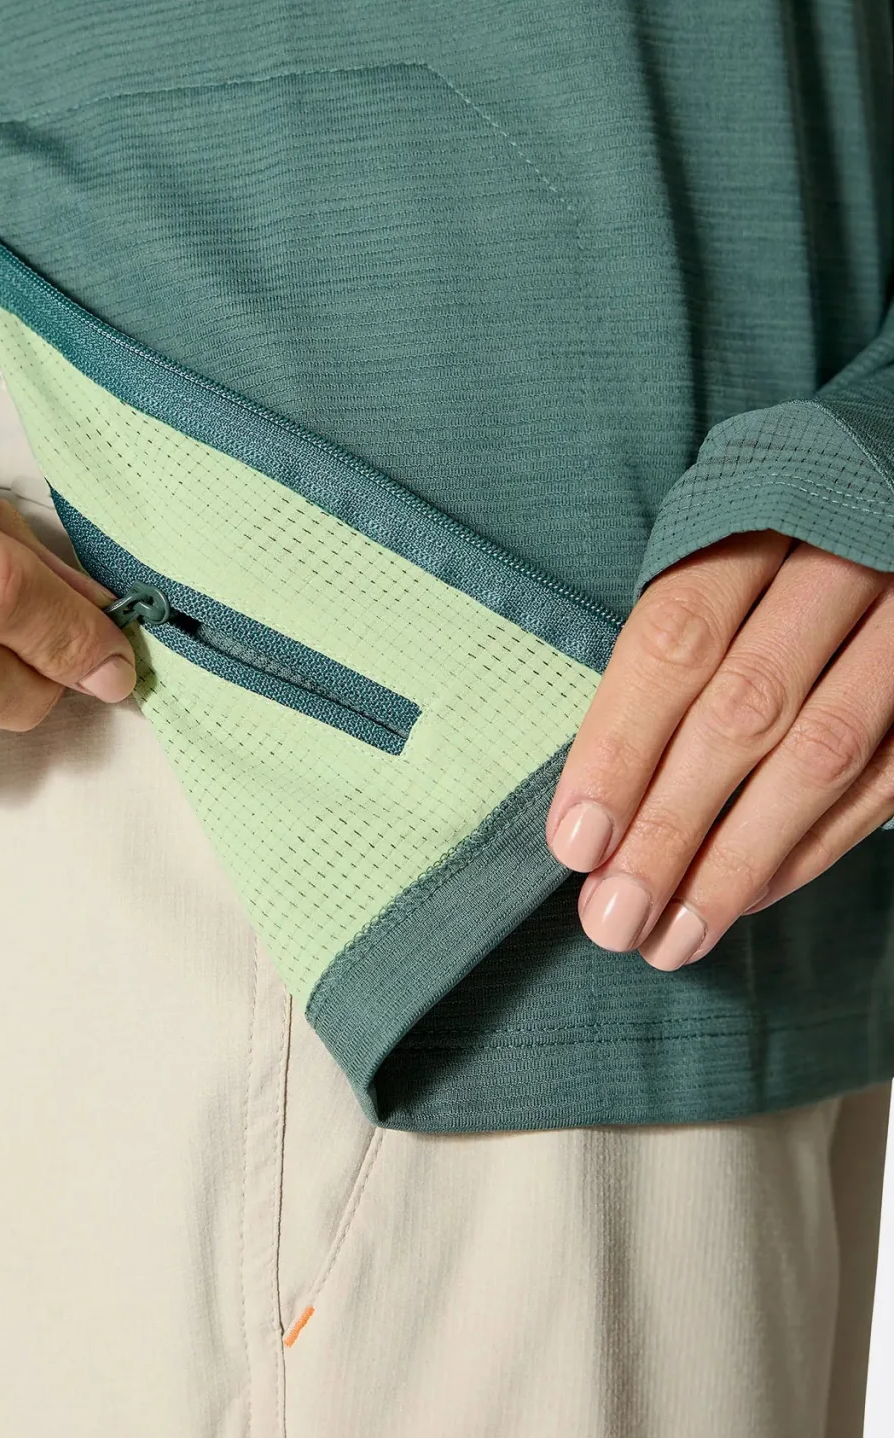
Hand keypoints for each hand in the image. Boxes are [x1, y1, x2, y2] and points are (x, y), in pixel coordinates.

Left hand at [546, 531, 893, 968]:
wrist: (891, 500)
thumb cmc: (778, 542)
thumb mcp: (718, 550)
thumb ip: (667, 656)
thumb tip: (592, 810)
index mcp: (760, 509)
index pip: (676, 640)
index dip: (620, 746)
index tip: (576, 843)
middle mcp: (844, 558)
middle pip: (744, 709)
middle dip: (671, 827)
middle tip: (613, 920)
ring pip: (823, 755)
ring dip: (740, 860)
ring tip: (673, 937)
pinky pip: (885, 780)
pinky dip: (813, 847)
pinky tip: (749, 896)